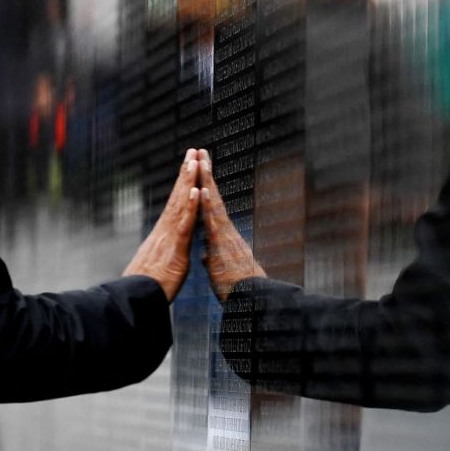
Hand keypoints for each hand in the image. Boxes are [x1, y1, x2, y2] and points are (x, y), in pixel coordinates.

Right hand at [123, 150, 201, 300]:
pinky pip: (184, 225)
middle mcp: (165, 231)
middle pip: (177, 196)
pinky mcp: (175, 249)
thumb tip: (167, 250)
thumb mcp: (160, 267)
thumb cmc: (147, 288)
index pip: (176, 204)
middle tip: (193, 150)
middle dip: (186, 172)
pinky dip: (190, 207)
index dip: (183, 185)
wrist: (135, 301)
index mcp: (165, 235)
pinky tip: (195, 191)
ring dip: (188, 181)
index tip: (189, 166)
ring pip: (180, 204)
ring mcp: (169, 238)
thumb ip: (166, 255)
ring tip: (194, 160)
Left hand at [198, 155, 265, 300]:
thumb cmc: (236, 288)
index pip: (210, 207)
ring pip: (214, 203)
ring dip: (206, 181)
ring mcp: (225, 235)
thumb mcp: (219, 270)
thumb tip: (206, 253)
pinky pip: (213, 221)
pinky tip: (203, 189)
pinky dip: (208, 205)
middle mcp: (224, 230)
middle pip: (213, 197)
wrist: (250, 299)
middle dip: (205, 174)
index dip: (204, 188)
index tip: (199, 170)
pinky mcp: (223, 244)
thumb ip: (212, 258)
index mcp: (221, 235)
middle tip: (200, 151)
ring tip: (201, 160)